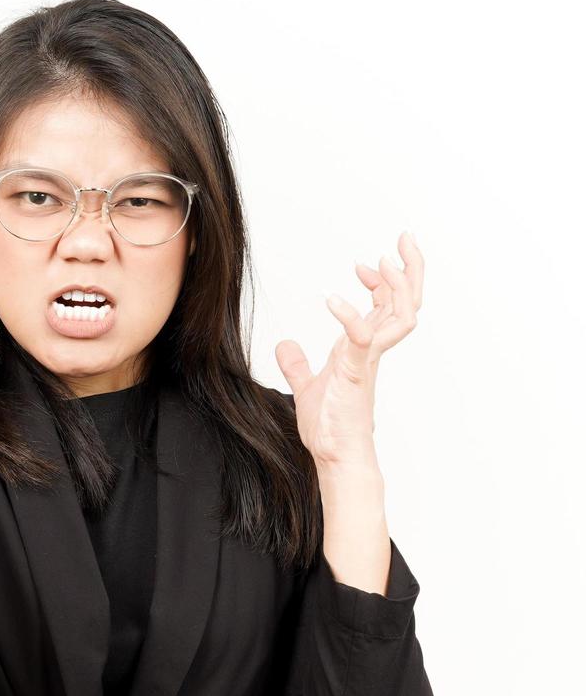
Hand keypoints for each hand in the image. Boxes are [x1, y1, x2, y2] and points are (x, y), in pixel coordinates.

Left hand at [275, 230, 425, 469]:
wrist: (335, 458)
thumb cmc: (330, 428)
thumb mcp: (307, 388)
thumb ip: (298, 365)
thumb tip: (285, 345)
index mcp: (363, 350)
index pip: (385, 307)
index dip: (381, 282)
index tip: (364, 265)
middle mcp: (372, 351)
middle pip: (405, 302)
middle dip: (410, 269)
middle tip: (405, 238)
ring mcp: (367, 361)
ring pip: (400, 316)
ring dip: (394, 285)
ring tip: (383, 259)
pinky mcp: (356, 375)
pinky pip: (360, 340)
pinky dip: (349, 317)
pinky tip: (332, 299)